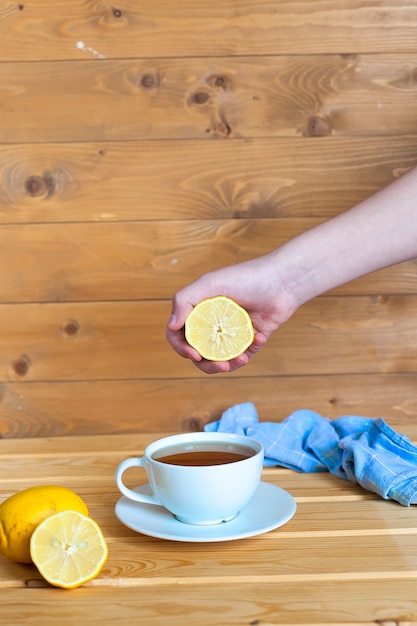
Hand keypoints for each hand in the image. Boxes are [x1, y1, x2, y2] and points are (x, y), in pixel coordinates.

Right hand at [166, 254, 297, 373]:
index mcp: (198, 310)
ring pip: (219, 359)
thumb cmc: (246, 278)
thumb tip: (171, 327)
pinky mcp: (249, 340)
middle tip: (222, 366)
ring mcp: (230, 333)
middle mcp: (211, 322)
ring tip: (242, 359)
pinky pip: (243, 355)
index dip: (182, 348)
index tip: (195, 354)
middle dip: (207, 364)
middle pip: (198, 352)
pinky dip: (249, 351)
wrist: (283, 282)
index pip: (179, 334)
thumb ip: (184, 300)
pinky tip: (259, 338)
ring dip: (229, 364)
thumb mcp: (210, 283)